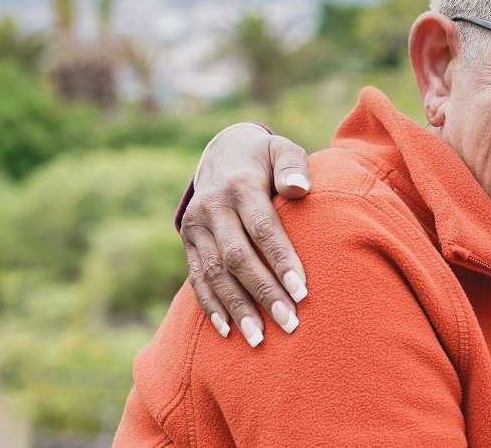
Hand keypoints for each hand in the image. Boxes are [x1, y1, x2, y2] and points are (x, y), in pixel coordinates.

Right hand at [180, 122, 312, 346]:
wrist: (222, 153)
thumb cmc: (266, 158)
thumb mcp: (282, 150)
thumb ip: (292, 166)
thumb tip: (300, 188)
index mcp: (239, 186)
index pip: (262, 229)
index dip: (281, 261)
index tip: (302, 292)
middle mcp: (212, 208)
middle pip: (237, 257)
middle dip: (263, 293)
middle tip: (289, 324)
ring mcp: (196, 226)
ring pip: (214, 274)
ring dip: (237, 308)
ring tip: (260, 340)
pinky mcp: (187, 241)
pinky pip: (196, 278)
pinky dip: (212, 306)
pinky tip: (228, 331)